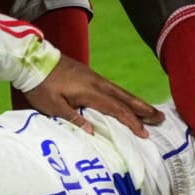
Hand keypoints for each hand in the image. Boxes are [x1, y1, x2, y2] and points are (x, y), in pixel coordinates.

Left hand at [24, 54, 163, 137]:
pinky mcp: (89, 75)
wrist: (33, 61)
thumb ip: (73, 119)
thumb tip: (93, 132)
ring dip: (136, 102)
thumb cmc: (40, 86)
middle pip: (125, 97)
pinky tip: (127, 101)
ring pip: (120, 91)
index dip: (131, 122)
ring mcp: (94, 77)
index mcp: (90, 91)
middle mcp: (97, 83)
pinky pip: (113, 88)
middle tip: (161, 118)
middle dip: (143, 109)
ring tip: (151, 111)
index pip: (116, 109)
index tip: (144, 133)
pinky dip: (124, 96)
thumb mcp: (52, 106)